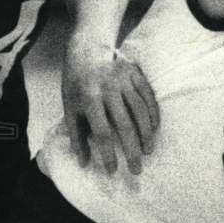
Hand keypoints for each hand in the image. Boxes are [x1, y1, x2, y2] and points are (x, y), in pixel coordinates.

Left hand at [62, 41, 159, 174]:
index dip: (108, 153)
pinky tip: (154, 130)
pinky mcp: (136, 73)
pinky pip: (149, 97)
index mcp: (89, 98)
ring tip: (147, 152)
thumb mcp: (69, 109)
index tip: (112, 171)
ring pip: (140, 111)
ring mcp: (124, 79)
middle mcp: (109, 88)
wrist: (87, 52)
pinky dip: (153, 115)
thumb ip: (76, 137)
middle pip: (124, 125)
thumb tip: (84, 163)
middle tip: (136, 169)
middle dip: (131, 150)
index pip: (102, 132)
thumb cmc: (76, 85)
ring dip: (146, 135)